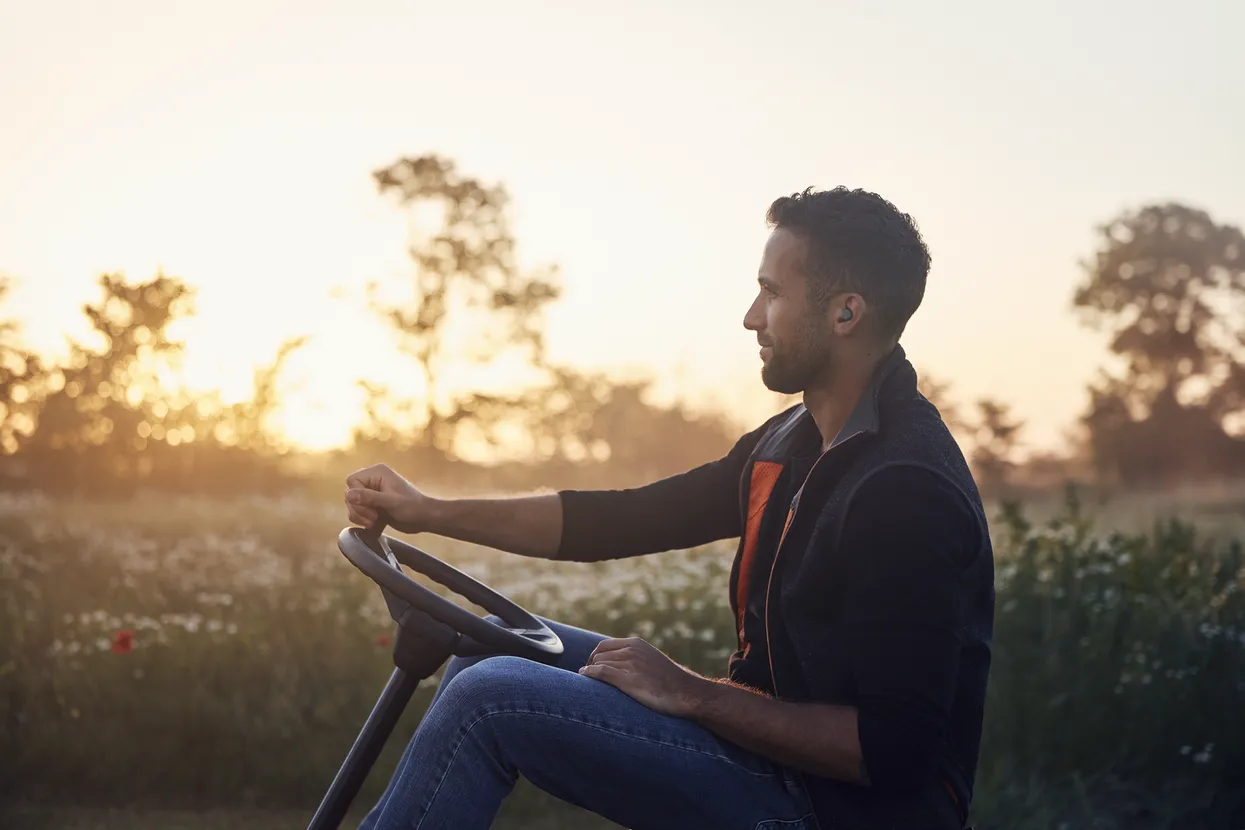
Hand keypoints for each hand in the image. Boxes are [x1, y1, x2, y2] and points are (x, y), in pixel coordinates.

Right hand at [344, 464, 431, 533]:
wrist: (425, 518)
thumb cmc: (412, 507)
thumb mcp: (390, 502)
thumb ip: (369, 497)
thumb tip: (348, 494)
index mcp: (377, 472)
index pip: (352, 481)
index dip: (356, 497)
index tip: (370, 509)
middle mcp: (373, 480)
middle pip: (350, 494)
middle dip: (359, 509)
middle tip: (373, 519)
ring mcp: (373, 492)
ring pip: (353, 504)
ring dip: (360, 516)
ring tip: (374, 523)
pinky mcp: (374, 504)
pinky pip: (359, 512)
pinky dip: (364, 520)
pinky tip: (376, 526)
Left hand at [578, 637, 709, 718]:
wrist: (687, 693)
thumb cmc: (671, 682)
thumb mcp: (652, 661)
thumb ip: (636, 658)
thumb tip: (620, 665)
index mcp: (637, 644)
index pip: (604, 646)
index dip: (594, 657)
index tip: (591, 668)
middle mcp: (632, 650)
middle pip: (599, 654)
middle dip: (590, 666)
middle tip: (587, 679)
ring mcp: (630, 664)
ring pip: (598, 663)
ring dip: (589, 672)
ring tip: (584, 683)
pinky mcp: (629, 680)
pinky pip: (601, 673)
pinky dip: (589, 675)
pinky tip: (584, 678)